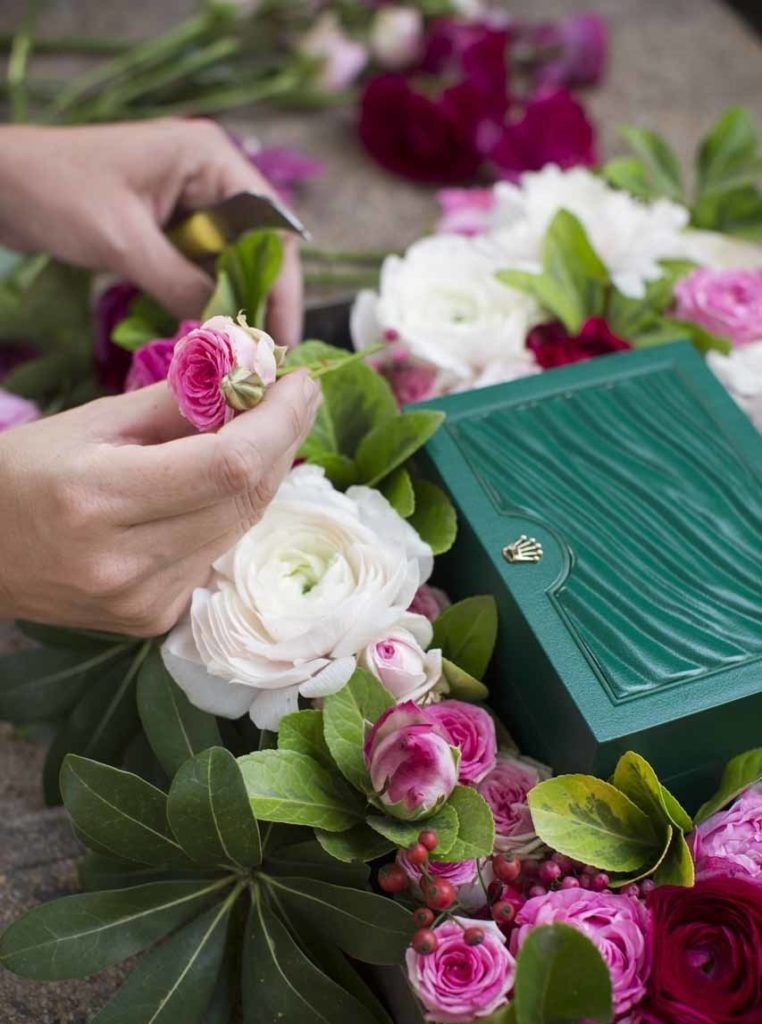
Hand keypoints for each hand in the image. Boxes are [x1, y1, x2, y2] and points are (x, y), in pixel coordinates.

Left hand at [0, 119, 302, 345]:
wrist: (0, 183)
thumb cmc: (57, 192)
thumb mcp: (125, 242)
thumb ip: (181, 283)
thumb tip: (229, 331)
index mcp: (211, 159)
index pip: (271, 226)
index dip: (282, 285)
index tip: (281, 336)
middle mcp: (211, 176)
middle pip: (258, 246)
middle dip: (261, 299)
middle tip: (264, 356)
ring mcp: (191, 200)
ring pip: (232, 261)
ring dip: (233, 303)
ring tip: (240, 354)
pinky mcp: (170, 225)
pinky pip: (202, 267)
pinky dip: (205, 298)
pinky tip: (207, 331)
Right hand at [0, 372, 319, 634]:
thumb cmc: (26, 473)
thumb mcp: (93, 421)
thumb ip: (178, 400)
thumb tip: (252, 374)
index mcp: (100, 499)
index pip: (228, 464)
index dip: (279, 421)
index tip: (300, 380)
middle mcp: (127, 563)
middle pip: (245, 498)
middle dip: (283, 440)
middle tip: (293, 396)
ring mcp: (146, 601)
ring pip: (241, 527)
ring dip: (263, 474)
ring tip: (259, 430)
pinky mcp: (156, 619)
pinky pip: (220, 554)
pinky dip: (232, 512)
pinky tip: (221, 484)